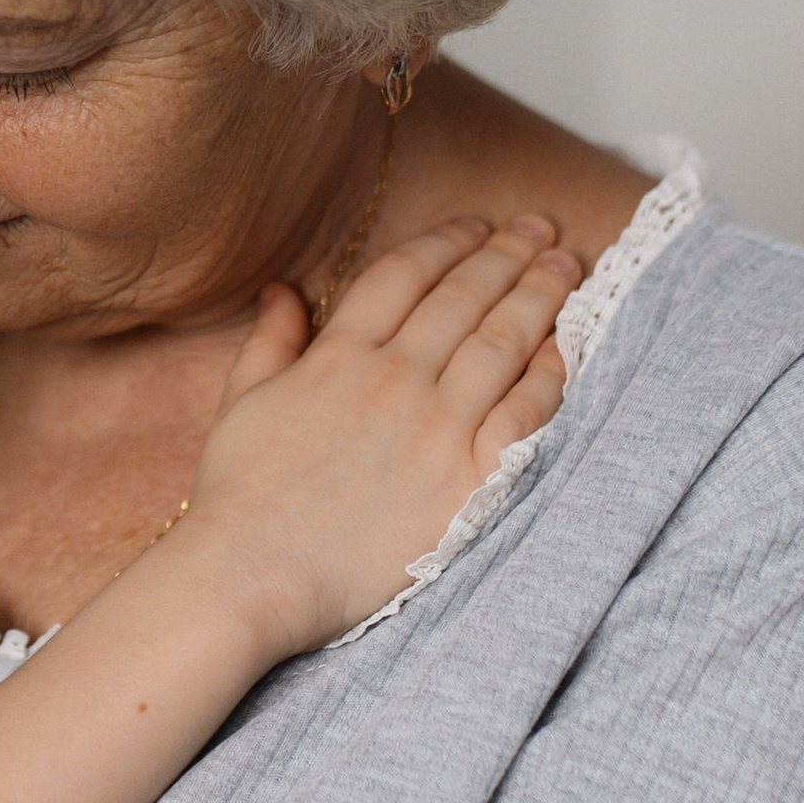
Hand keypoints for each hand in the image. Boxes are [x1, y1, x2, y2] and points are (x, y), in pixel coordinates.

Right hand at [186, 217, 579, 654]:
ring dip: (537, 295)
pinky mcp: (467, 481)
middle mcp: (393, 379)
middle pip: (463, 297)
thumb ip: (269, 341)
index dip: (447, 241)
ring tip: (566, 263)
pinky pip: (523, 414)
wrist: (251, 576)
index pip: (404, 275)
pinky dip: (548, 375)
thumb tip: (282, 288)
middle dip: (506, 253)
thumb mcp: (239, 404)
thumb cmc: (237, 498)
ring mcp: (435, 429)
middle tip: (539, 226)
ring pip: (500, 343)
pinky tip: (562, 348)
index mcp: (337, 356)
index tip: (477, 226)